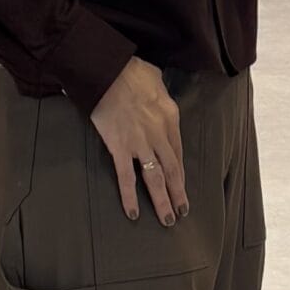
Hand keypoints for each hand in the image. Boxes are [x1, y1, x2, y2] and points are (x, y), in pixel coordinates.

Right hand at [90, 57, 188, 226]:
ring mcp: (140, 143)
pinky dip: (130, 197)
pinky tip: (134, 213)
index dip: (180, 172)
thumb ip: (160, 94)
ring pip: (156, 178)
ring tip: (168, 219)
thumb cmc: (130, 70)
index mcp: (170, 117)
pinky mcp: (120, 147)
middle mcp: (159, 133)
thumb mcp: (156, 79)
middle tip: (182, 211)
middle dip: (178, 193)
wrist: (107, 70)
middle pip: (173, 169)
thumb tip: (158, 96)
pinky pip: (127, 177)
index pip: (178, 151)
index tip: (182, 186)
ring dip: (163, 201)